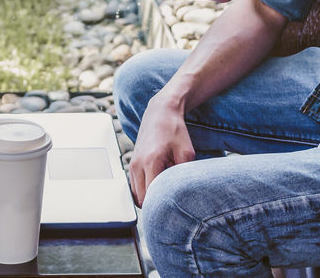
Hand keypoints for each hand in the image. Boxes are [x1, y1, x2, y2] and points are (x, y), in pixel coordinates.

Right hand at [127, 90, 195, 206]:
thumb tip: (182, 193)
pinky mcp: (132, 163)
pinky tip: (157, 184)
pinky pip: (134, 186)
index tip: (173, 207)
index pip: (151, 196)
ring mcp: (132, 164)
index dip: (162, 205)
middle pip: (141, 200)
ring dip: (148, 197)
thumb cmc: (174, 130)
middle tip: (170, 201)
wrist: (161, 112)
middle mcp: (137, 164)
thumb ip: (183, 174)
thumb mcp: (187, 152)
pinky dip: (144, 190)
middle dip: (155, 204)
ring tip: (163, 190)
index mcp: (151, 161)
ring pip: (136, 195)